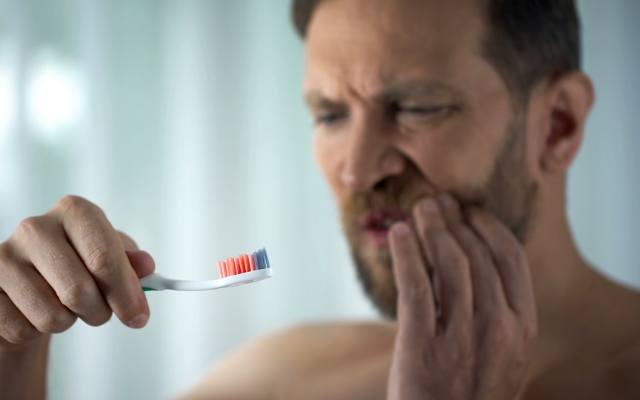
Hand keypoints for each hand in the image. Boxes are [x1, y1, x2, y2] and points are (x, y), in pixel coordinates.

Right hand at [0, 195, 154, 351]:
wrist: (33, 281)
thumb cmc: (80, 265)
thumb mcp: (112, 257)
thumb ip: (132, 263)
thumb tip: (146, 265)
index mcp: (74, 212)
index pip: (104, 256)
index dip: (125, 292)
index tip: (138, 316)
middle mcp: (35, 228)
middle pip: (78, 291)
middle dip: (100, 313)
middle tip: (102, 313)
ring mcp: (4, 256)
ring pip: (52, 315)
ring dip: (69, 322)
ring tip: (66, 307)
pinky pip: (23, 329)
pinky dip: (37, 331)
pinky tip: (35, 311)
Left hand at [387, 193, 536, 399]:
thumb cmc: (471, 391)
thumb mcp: (503, 355)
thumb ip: (499, 311)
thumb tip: (477, 257)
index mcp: (523, 326)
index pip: (510, 259)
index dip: (488, 227)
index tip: (470, 211)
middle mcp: (498, 327)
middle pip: (476, 255)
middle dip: (454, 221)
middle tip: (437, 202)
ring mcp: (461, 337)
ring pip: (448, 264)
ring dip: (431, 228)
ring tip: (419, 209)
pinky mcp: (422, 345)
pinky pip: (415, 286)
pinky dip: (406, 253)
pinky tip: (399, 234)